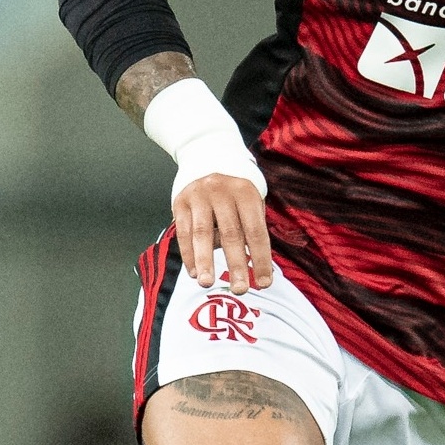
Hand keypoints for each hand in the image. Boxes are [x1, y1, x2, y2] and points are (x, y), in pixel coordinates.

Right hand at [173, 174, 273, 294]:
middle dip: (236, 264)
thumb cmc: (234, 188)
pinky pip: (183, 232)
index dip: (261, 258)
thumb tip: (255, 265)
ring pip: (202, 233)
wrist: (206, 154)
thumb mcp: (250, 198)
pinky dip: (188, 254)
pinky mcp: (180, 201)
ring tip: (207, 284)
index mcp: (246, 192)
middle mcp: (222, 191)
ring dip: (205, 261)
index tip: (265, 283)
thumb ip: (251, 226)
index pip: (256, 231)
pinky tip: (194, 272)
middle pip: (230, 234)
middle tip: (241, 289)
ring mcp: (199, 196)